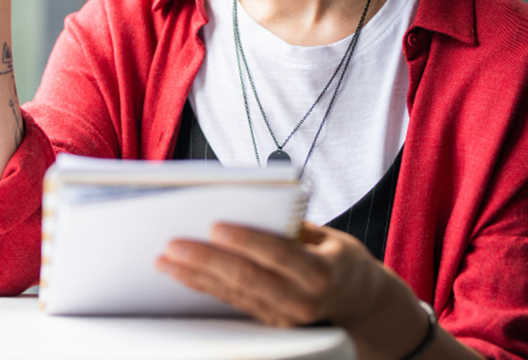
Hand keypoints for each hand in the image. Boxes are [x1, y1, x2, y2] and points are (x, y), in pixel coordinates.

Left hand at [156, 222, 441, 358]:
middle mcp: (304, 301)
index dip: (246, 240)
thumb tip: (249, 203)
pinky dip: (203, 288)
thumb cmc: (338, 257)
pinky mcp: (271, 325)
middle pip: (248, 279)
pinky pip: (232, 304)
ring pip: (234, 295)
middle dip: (207, 260)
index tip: (215, 225)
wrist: (361, 303)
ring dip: (195, 276)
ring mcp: (286, 318)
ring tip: (165, 258)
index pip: (279, 254)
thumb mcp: (327, 236)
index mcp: (323, 272)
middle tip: (174, 244)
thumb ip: (290, 225)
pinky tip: (180, 274)